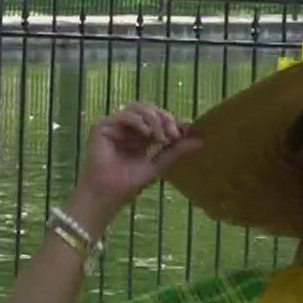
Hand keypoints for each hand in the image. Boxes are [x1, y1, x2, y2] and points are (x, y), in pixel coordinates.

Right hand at [72, 103, 202, 217]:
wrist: (109, 194)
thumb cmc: (130, 183)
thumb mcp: (159, 165)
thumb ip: (176, 152)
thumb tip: (200, 142)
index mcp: (141, 135)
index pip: (159, 119)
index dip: (173, 120)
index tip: (187, 129)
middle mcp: (128, 128)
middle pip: (150, 110)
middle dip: (166, 119)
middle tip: (175, 134)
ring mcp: (115, 125)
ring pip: (138, 108)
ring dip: (154, 118)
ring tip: (161, 136)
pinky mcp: (102, 126)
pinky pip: (124, 115)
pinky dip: (138, 121)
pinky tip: (146, 134)